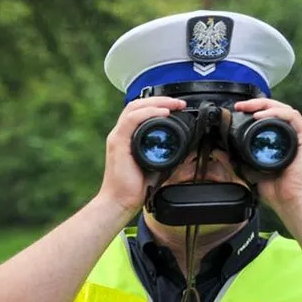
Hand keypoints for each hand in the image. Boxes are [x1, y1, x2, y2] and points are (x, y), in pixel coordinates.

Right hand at [99, 96, 187, 213]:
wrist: (120, 201)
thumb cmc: (134, 187)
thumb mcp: (155, 164)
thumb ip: (164, 152)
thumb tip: (184, 146)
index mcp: (126, 138)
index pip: (139, 111)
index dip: (158, 104)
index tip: (178, 107)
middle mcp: (120, 134)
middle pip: (137, 105)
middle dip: (160, 99)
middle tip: (179, 103)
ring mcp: (117, 138)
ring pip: (134, 108)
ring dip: (156, 102)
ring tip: (174, 105)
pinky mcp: (117, 143)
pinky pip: (132, 120)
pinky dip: (148, 113)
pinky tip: (163, 113)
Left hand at [231, 98, 301, 216]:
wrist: (292, 201)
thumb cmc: (277, 190)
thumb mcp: (250, 171)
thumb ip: (236, 161)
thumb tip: (219, 152)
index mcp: (281, 140)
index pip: (268, 118)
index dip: (253, 110)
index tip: (236, 111)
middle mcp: (292, 135)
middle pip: (276, 109)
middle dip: (256, 104)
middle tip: (240, 106)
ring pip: (285, 109)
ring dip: (265, 105)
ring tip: (249, 108)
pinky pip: (294, 117)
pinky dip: (277, 113)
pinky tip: (262, 116)